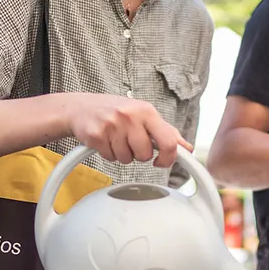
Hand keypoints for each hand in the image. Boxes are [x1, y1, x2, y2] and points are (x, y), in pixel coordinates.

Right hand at [67, 94, 189, 168]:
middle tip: (131, 143)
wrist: (81, 107)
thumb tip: (187, 148)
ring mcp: (112, 125)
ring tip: (116, 140)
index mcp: (146, 111)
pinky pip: (110, 158)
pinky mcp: (96, 135)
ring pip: (126, 159)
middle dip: (139, 155)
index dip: (169, 158)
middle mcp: (130, 116)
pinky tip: (106, 141)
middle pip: (145, 155)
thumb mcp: (143, 115)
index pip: (168, 141)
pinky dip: (109, 154)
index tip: (162, 162)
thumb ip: (166, 132)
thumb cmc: (116, 112)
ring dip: (122, 155)